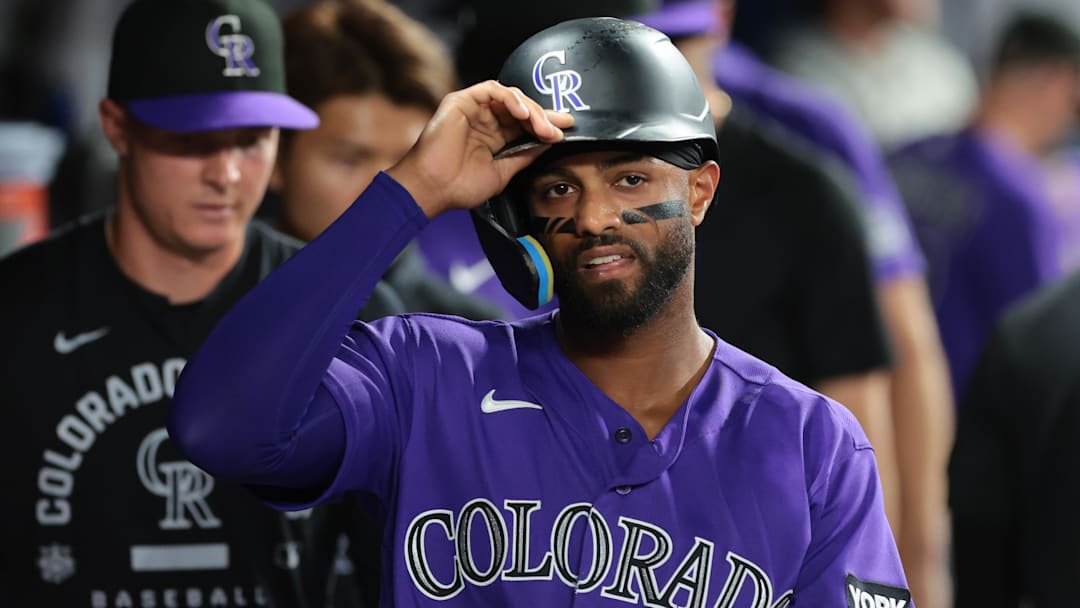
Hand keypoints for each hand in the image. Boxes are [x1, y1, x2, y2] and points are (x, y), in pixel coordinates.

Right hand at [386, 80, 573, 217]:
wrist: (433, 190)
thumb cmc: (459, 186)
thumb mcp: (504, 172)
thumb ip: (525, 154)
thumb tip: (549, 142)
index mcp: (493, 137)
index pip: (525, 124)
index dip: (546, 123)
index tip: (566, 128)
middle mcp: (484, 121)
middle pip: (521, 108)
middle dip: (543, 117)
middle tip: (557, 131)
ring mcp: (473, 110)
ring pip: (510, 97)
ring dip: (530, 109)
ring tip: (541, 126)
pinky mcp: (462, 101)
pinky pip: (492, 89)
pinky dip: (510, 98)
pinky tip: (522, 114)